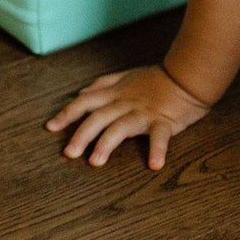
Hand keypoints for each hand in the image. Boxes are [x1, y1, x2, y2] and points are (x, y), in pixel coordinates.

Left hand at [46, 65, 211, 169]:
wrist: (189, 74)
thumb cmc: (159, 78)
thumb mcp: (128, 76)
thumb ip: (104, 84)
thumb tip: (82, 92)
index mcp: (117, 93)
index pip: (86, 101)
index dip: (68, 113)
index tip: (50, 127)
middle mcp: (126, 103)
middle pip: (99, 117)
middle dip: (81, 134)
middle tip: (69, 153)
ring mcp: (144, 112)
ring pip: (121, 127)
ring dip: (107, 143)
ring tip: (96, 162)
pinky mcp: (164, 120)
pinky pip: (159, 135)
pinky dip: (157, 149)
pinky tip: (154, 164)